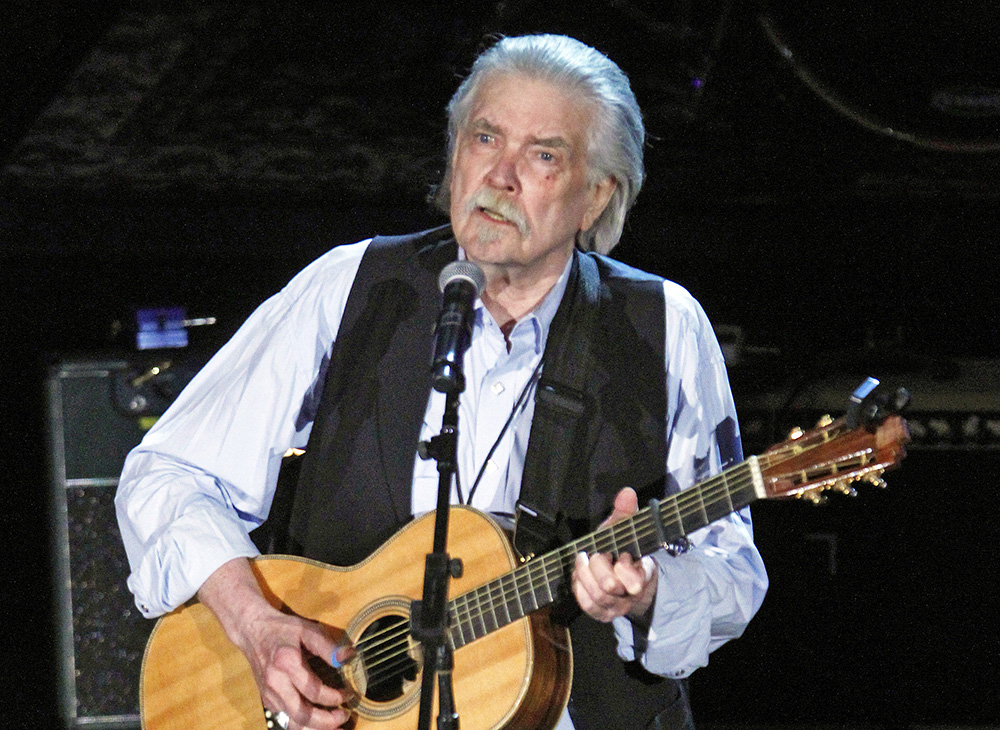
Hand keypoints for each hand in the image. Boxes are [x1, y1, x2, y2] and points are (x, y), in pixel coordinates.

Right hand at [198, 558, 353, 729]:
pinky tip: (316, 724)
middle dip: (326, 721)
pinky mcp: (267, 699)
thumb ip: (328, 646)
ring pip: (292, 722)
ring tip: (334, 727)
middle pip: (302, 714)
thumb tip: (349, 657)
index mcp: (287, 664)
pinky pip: (285, 720)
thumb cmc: (282, 629)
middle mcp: (275, 683)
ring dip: (314, 729)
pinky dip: (301, 726)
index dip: (334, 697)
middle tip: (344, 716)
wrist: (253, 630)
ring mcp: (269, 694)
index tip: (348, 694)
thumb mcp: (307, 630)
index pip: (314, 690)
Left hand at [571, 487, 657, 622]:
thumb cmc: (625, 550)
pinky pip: (587, 605)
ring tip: (582, 559)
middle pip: (609, 586)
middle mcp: (632, 594)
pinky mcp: (603, 613)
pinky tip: (578, 576)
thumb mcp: (626, 529)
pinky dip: (579, 589)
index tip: (618, 554)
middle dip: (597, 567)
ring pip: (597, 596)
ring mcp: (618, 606)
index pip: (636, 581)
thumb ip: (626, 512)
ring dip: (584, 575)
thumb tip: (626, 492)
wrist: (626, 577)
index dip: (623, 568)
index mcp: (643, 574)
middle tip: (595, 554)